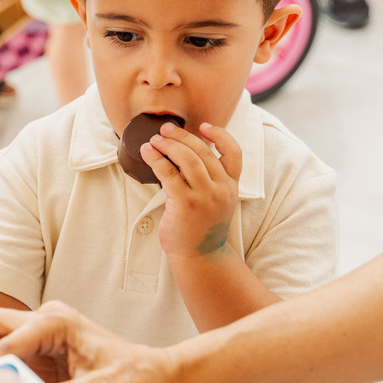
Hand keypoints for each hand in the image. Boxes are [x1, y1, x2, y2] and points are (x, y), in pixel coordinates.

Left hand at [141, 122, 239, 258]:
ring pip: (188, 159)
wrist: (200, 256)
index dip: (221, 135)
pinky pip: (169, 174)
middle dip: (182, 136)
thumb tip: (183, 155)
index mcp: (231, 186)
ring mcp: (205, 197)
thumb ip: (209, 181)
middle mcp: (222, 189)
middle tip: (165, 129)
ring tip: (154, 140)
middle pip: (204, 152)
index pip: (234, 153)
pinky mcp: (186, 204)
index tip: (204, 126)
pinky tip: (147, 153)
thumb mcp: (215, 202)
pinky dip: (156, 159)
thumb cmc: (201, 227)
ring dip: (169, 145)